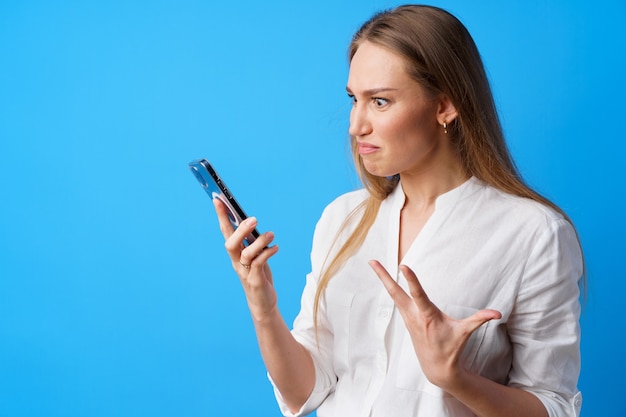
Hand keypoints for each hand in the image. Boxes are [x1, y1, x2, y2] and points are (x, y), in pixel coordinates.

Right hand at [214, 198, 279, 321]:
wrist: (262, 302)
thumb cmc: (259, 275)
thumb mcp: (256, 255)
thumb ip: (253, 241)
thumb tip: (252, 222)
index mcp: (235, 253)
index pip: (225, 232)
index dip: (221, 216)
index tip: (218, 199)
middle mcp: (236, 261)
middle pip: (230, 243)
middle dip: (240, 230)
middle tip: (254, 219)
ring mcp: (244, 271)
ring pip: (245, 253)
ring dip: (259, 242)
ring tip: (271, 234)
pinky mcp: (255, 280)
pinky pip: (259, 263)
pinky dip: (267, 253)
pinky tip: (276, 247)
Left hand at [368, 260, 500, 390]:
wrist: (436, 367)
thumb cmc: (451, 347)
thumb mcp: (465, 333)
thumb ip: (479, 319)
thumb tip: (498, 313)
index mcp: (428, 316)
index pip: (418, 294)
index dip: (411, 280)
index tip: (403, 266)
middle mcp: (413, 315)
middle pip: (395, 292)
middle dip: (383, 276)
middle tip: (372, 261)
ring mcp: (407, 317)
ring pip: (393, 294)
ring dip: (383, 278)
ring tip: (373, 263)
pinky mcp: (406, 319)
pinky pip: (395, 300)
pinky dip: (389, 287)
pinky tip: (384, 278)